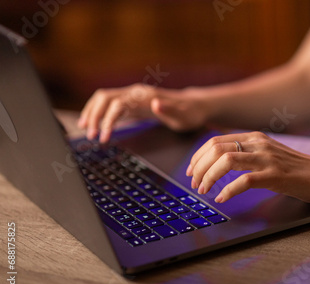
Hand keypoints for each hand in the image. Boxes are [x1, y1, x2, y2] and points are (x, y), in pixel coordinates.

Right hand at [78, 84, 209, 142]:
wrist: (193, 107)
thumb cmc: (189, 114)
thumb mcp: (184, 116)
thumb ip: (170, 109)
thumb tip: (156, 103)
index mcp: (145, 96)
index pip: (118, 103)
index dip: (108, 119)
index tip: (104, 136)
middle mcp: (136, 92)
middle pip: (105, 98)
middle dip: (94, 115)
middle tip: (91, 135)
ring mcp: (132, 96)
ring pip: (104, 99)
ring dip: (92, 112)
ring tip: (86, 130)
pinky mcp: (132, 102)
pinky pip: (109, 104)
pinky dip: (98, 113)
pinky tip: (93, 124)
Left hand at [186, 131, 309, 202]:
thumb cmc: (297, 169)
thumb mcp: (268, 154)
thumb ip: (247, 153)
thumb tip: (219, 162)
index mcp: (254, 137)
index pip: (215, 141)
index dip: (198, 156)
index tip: (191, 171)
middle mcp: (259, 144)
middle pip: (216, 149)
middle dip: (199, 167)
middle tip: (195, 184)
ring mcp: (267, 159)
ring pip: (226, 162)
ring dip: (209, 177)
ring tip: (204, 191)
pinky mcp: (276, 176)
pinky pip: (244, 181)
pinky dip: (228, 191)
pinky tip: (222, 199)